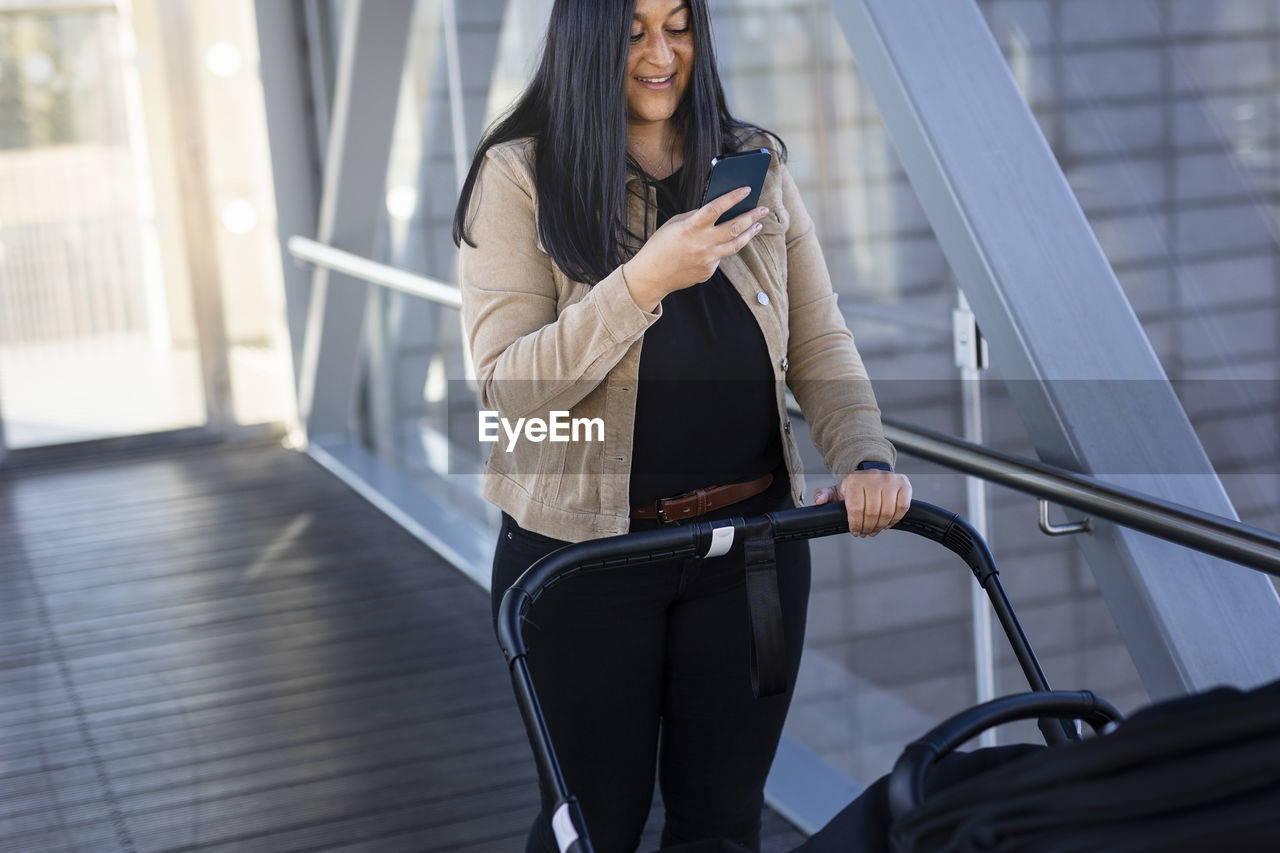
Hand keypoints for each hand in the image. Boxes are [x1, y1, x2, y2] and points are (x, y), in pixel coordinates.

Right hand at [621, 186, 771, 310]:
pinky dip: (723, 249)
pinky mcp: (708, 271)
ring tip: (757, 225)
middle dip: (752, 216)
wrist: (652, 276)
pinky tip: (724, 244)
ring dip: (749, 233)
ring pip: (735, 245)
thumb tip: (715, 211)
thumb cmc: (660, 246)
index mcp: (691, 227)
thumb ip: (695, 217)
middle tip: (763, 209)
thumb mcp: (674, 224)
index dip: (733, 197)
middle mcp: (702, 244)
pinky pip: (720, 257)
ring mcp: (707, 259)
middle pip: (734, 227)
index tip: (747, 190)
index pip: (717, 208)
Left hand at [813, 469, 912, 537]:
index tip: (855, 531)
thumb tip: (818, 500)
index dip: (856, 524)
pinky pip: (902, 508)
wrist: (872, 475)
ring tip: (874, 529)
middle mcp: (873, 477)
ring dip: (880, 526)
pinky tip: (887, 523)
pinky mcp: (904, 484)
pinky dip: (894, 519)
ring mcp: (890, 480)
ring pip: (887, 512)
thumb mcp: (837, 490)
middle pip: (872, 513)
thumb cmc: (855, 487)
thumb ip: (824, 495)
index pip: (856, 509)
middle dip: (867, 527)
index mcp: (855, 480)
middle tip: (865, 532)